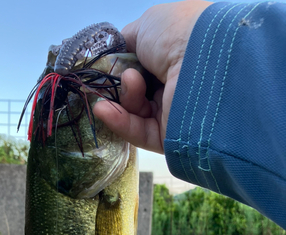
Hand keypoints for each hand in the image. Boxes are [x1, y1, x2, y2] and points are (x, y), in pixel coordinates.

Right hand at [94, 1, 211, 153]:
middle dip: (120, 85)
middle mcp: (179, 85)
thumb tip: (115, 54)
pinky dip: (119, 121)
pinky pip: (138, 132)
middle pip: (137, 92)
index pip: (143, 68)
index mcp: (179, 57)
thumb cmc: (179, 35)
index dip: (123, 68)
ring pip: (135, 112)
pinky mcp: (170, 137)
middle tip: (117, 77)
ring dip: (121, 100)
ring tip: (123, 86)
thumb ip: (127, 42)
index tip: (108, 66)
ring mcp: (175, 112)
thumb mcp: (146, 26)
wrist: (202, 61)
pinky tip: (104, 110)